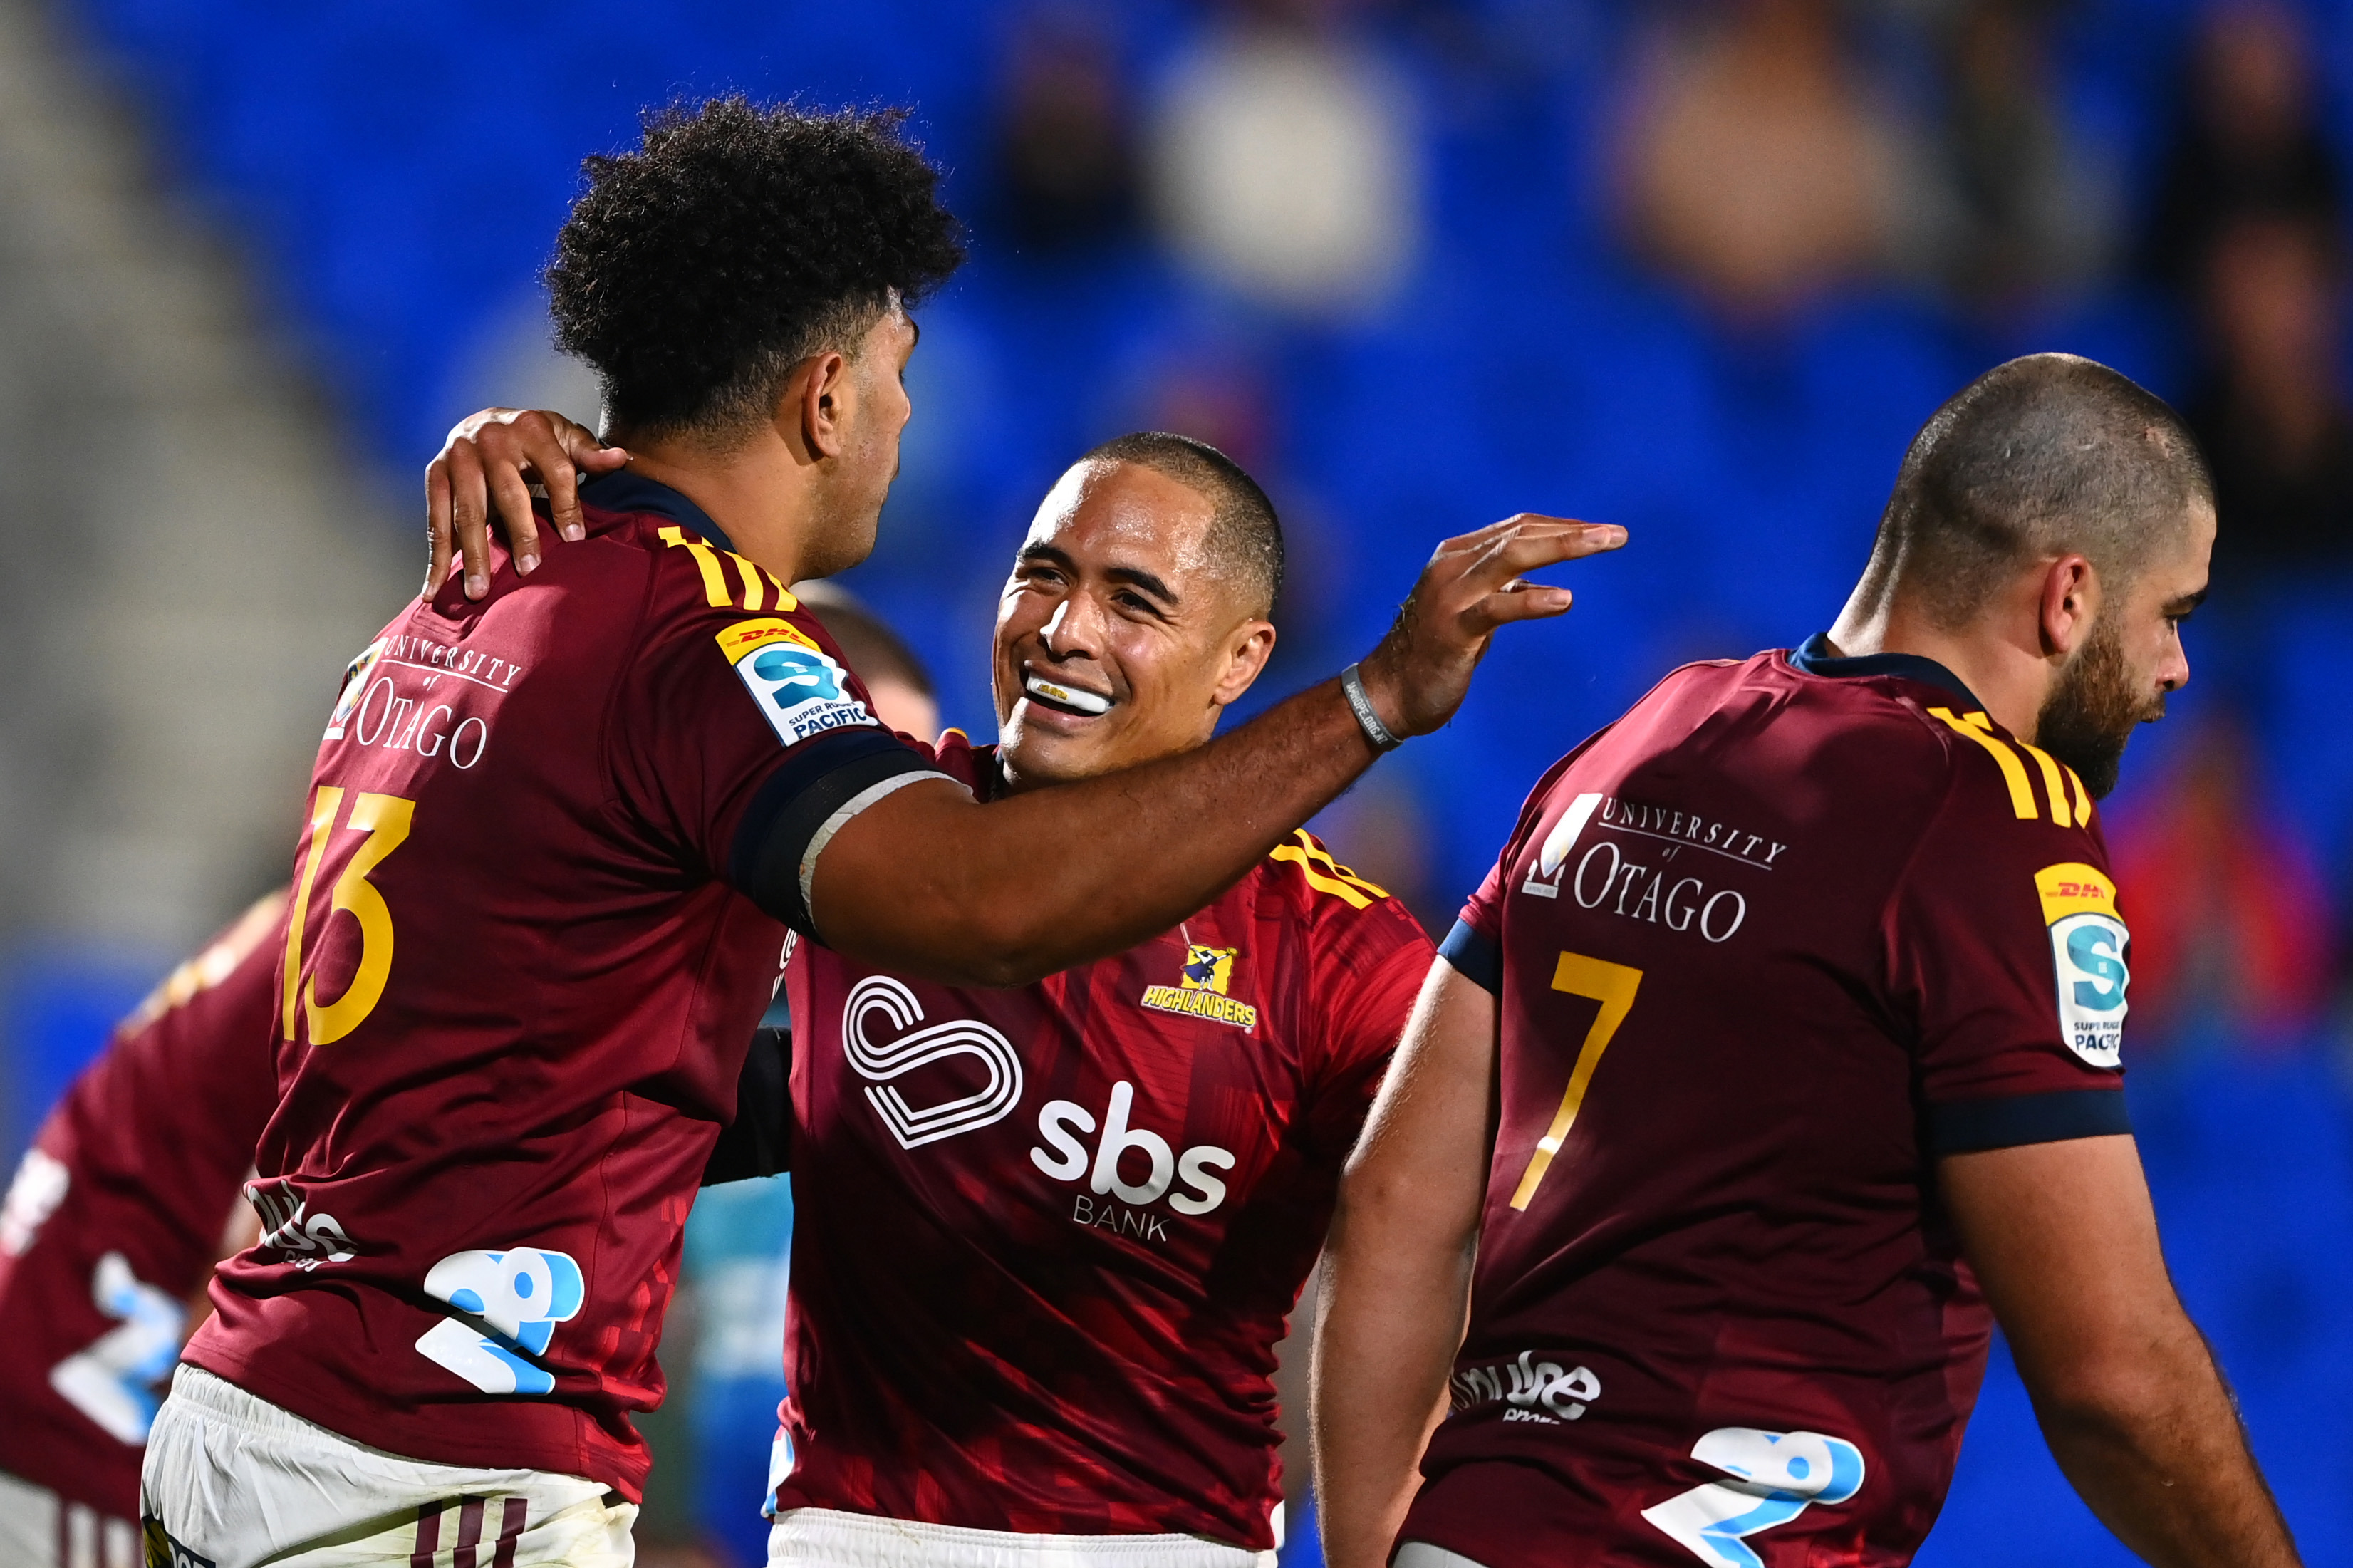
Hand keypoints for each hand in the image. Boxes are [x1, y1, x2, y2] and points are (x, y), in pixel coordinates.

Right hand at [424, 408, 629, 599]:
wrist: (484, 421)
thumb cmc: (533, 437)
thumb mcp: (565, 436)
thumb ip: (590, 453)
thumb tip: (621, 458)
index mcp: (531, 428)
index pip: (556, 471)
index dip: (567, 505)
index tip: (575, 541)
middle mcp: (491, 439)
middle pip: (508, 493)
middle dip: (520, 534)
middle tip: (529, 571)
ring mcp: (458, 457)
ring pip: (467, 511)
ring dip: (473, 553)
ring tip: (480, 591)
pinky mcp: (435, 474)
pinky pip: (434, 519)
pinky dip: (435, 556)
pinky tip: (435, 587)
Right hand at [1354, 516, 1624, 736]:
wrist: (1389, 693)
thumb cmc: (1434, 653)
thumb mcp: (1473, 612)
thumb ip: (1503, 590)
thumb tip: (1546, 583)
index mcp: (1457, 555)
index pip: (1518, 527)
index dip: (1563, 526)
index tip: (1600, 532)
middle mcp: (1452, 566)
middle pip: (1521, 535)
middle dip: (1573, 532)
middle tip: (1619, 535)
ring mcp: (1451, 595)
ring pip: (1512, 557)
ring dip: (1564, 547)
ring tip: (1605, 544)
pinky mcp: (1453, 629)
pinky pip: (1498, 608)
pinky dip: (1533, 600)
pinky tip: (1566, 599)